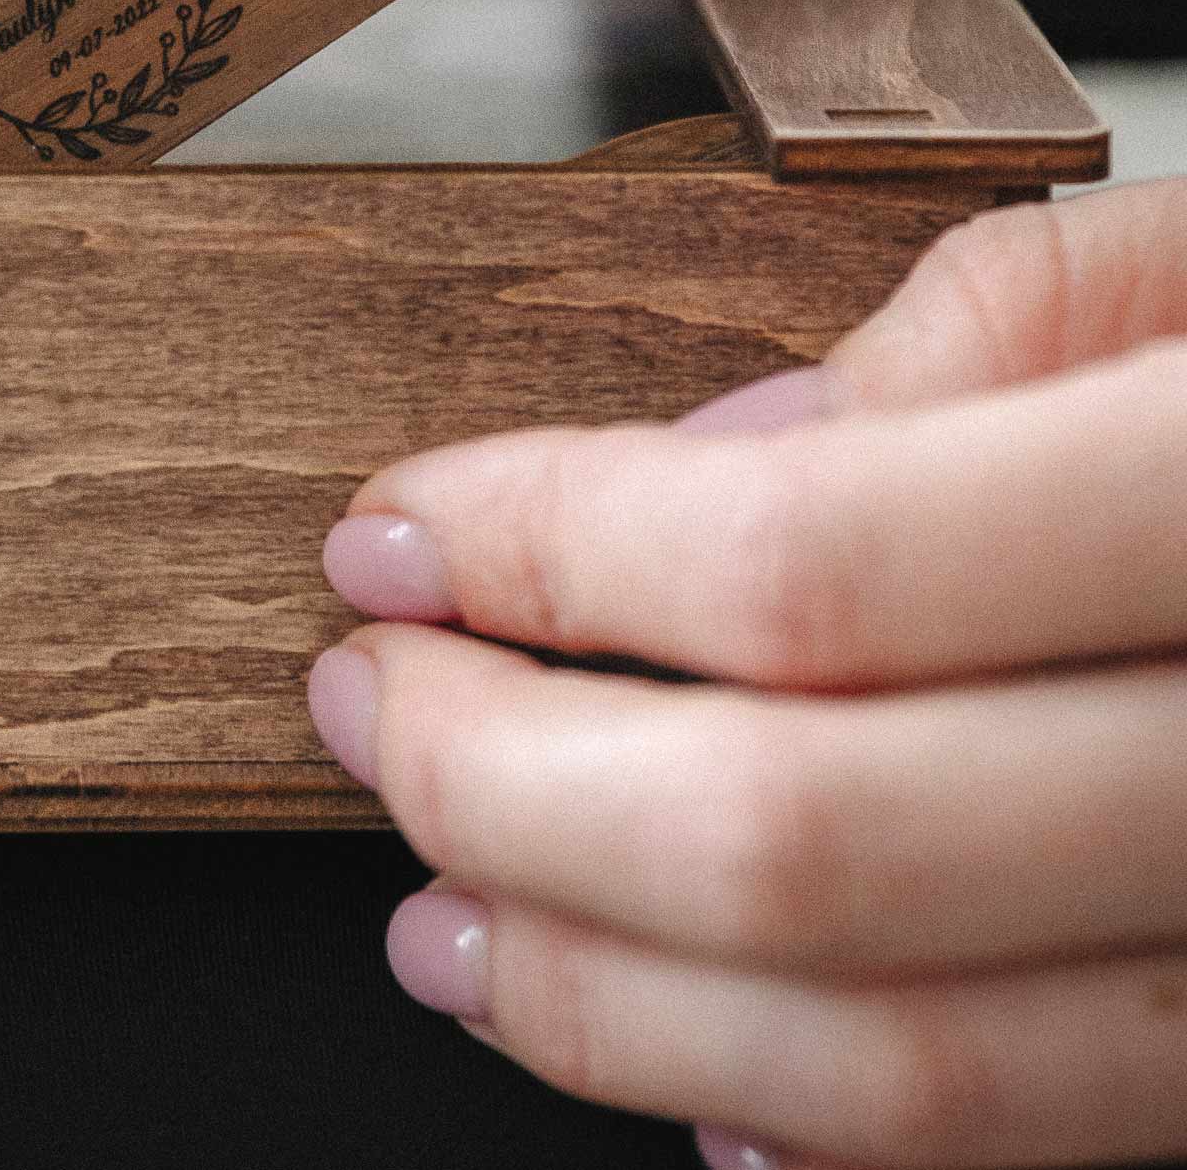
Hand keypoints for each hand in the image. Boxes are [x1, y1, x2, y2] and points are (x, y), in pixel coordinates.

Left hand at [307, 178, 1186, 1167]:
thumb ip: (978, 335)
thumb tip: (708, 463)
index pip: (807, 553)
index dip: (543, 543)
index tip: (390, 529)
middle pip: (807, 832)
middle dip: (509, 775)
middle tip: (369, 704)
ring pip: (903, 1055)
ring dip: (603, 998)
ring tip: (441, 914)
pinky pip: (1053, 1144)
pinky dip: (822, 1129)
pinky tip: (683, 1072)